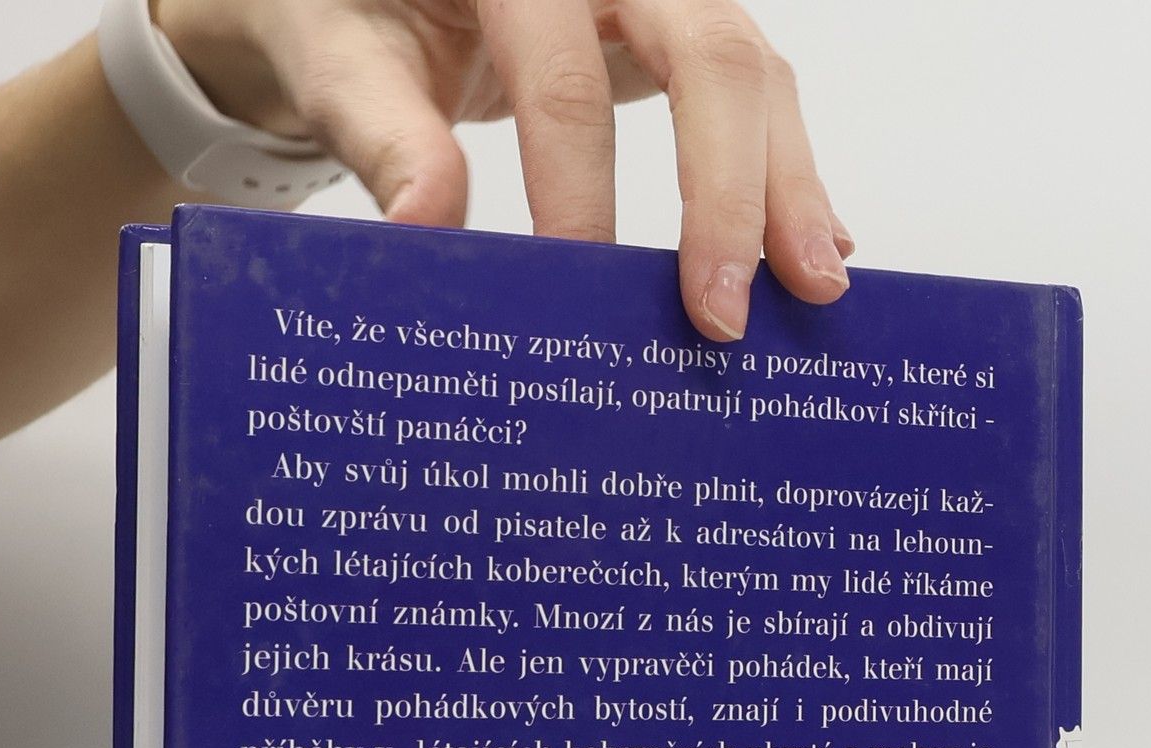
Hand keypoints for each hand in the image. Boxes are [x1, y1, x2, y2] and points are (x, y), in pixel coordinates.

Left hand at [157, 0, 852, 340]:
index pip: (562, 78)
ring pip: (752, 69)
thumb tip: (426, 226)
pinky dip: (785, 171)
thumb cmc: (341, 13)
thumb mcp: (333, 58)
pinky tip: (816, 242)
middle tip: (724, 314)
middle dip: (729, 190)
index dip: (581, 190)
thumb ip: (380, 133)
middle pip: (708, 51)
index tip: (585, 289)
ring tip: (813, 286)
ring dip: (787, 186)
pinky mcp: (678, 32)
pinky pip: (753, 91)